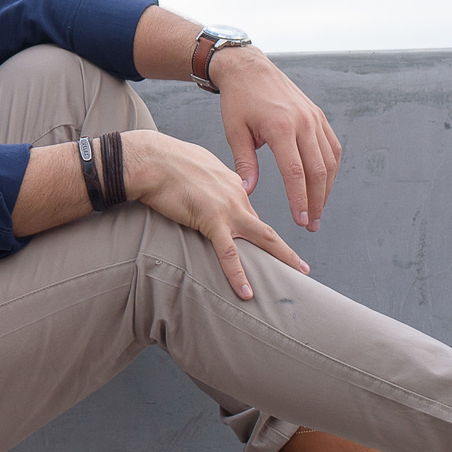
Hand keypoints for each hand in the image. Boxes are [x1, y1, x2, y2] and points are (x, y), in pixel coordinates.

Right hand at [122, 129, 309, 300]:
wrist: (150, 159)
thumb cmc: (164, 159)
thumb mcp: (195, 165)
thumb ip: (207, 179)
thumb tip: (205, 185)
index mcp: (231, 183)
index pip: (248, 212)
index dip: (255, 230)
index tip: (262, 244)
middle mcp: (236, 195)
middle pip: (266, 227)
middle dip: (286, 249)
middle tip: (302, 267)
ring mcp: (227, 208)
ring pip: (262, 237)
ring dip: (282, 257)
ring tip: (297, 275)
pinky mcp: (210, 220)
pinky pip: (228, 253)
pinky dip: (238, 275)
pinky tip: (246, 292)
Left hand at [207, 48, 342, 231]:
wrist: (249, 68)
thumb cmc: (238, 100)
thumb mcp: (235, 131)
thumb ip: (244, 163)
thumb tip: (247, 193)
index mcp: (280, 127)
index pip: (296, 172)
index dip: (300, 200)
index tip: (301, 221)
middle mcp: (303, 122)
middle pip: (318, 171)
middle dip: (316, 201)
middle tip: (311, 224)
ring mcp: (314, 118)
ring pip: (330, 161)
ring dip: (326, 189)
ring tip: (317, 210)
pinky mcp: (318, 116)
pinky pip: (332, 147)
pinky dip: (331, 168)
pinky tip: (324, 185)